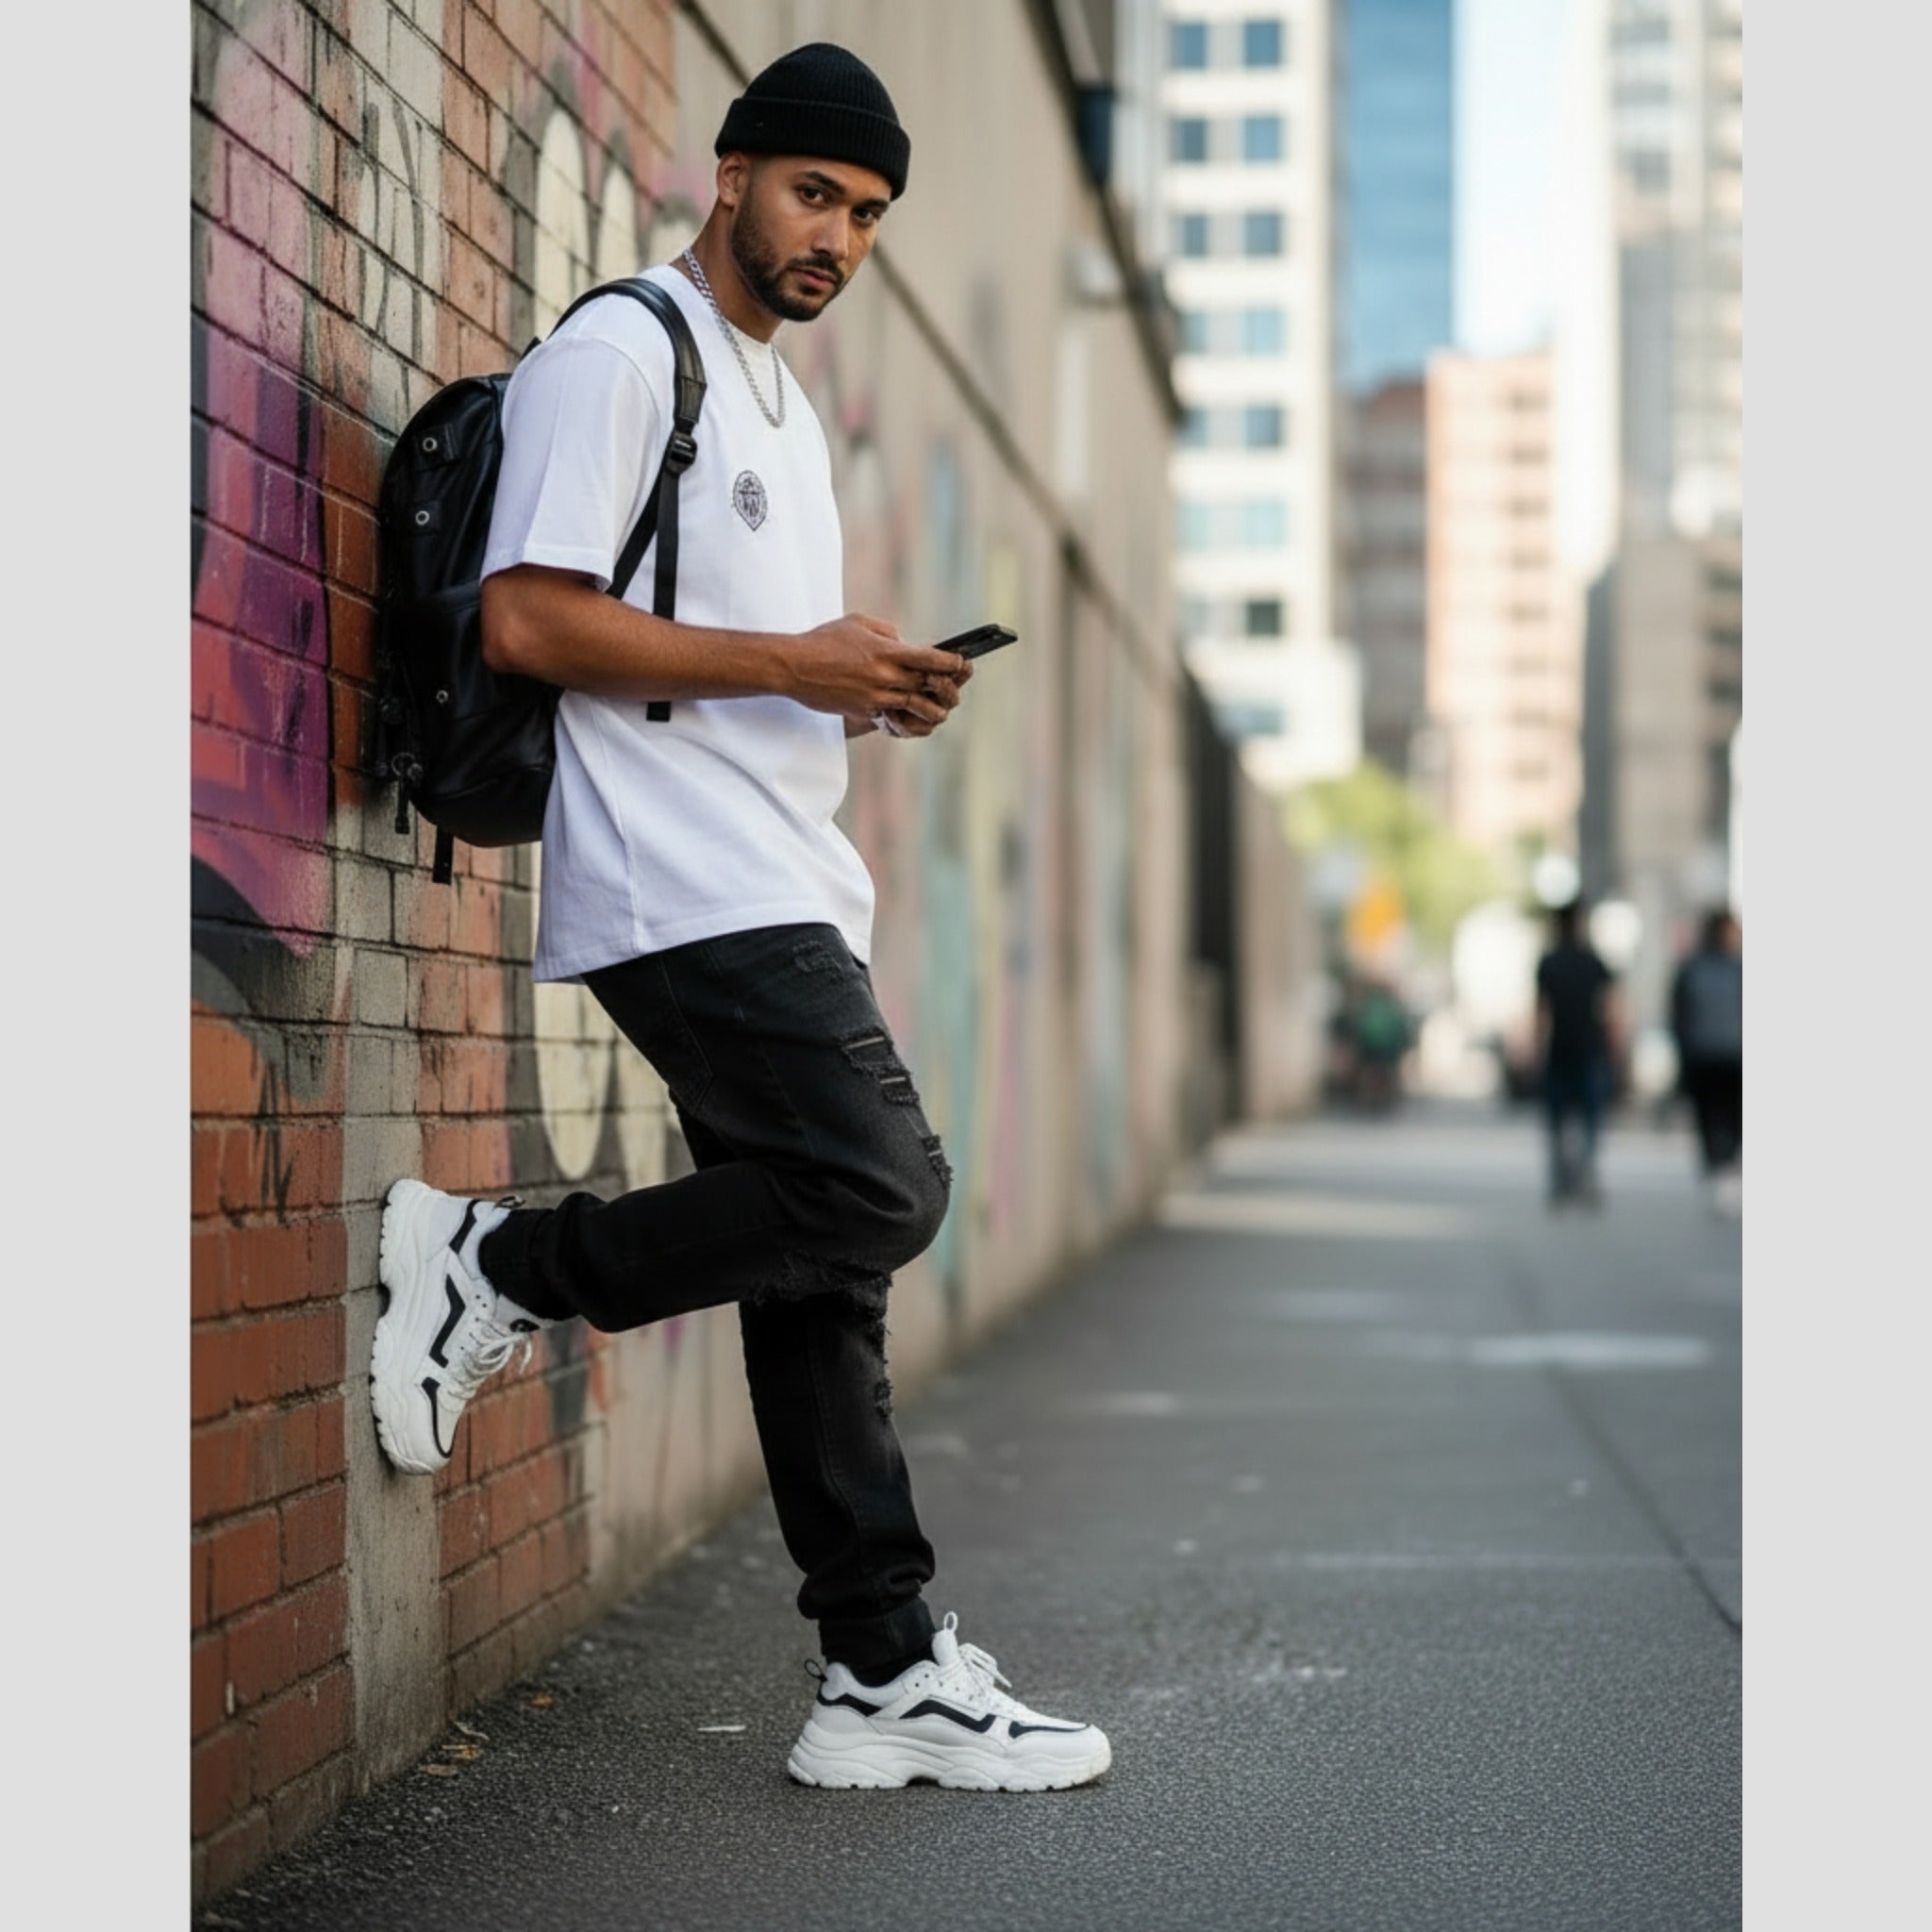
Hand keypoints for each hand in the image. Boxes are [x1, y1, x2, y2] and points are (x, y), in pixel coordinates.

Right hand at [792, 613, 972, 727]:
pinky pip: (893, 716)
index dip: (951, 663)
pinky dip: (906, 716)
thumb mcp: (859, 623)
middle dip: (947, 687)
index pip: (931, 659)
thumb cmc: (824, 640)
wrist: (795, 666)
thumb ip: (888, 632)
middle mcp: (885, 676)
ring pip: (915, 707)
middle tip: (954, 687)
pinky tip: (913, 714)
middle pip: (929, 686)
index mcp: (887, 651)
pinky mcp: (864, 710)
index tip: (961, 662)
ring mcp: (875, 696)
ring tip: (940, 710)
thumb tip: (905, 643)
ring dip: (931, 709)